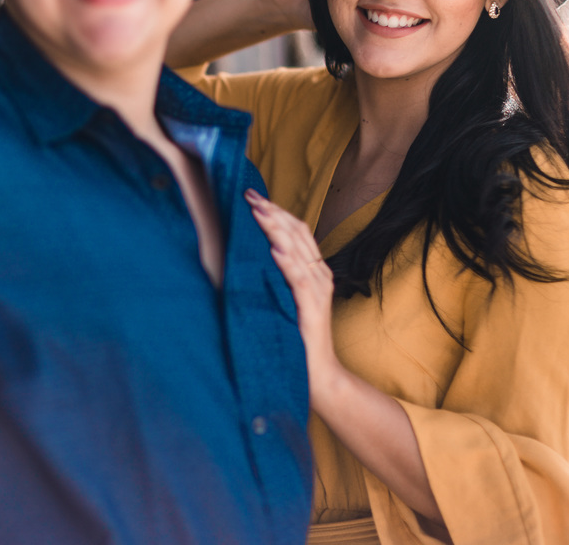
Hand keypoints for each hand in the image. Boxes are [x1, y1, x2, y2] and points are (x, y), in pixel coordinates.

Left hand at [245, 189, 337, 383]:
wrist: (319, 375)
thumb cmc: (298, 339)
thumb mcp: (284, 300)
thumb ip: (275, 278)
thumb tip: (249, 256)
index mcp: (313, 271)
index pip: (296, 230)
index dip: (276, 210)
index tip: (252, 195)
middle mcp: (319, 275)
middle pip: (298, 232)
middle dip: (273, 211)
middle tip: (249, 195)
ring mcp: (318, 290)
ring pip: (298, 250)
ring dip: (276, 228)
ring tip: (258, 210)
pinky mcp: (312, 309)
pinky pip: (299, 280)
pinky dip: (286, 262)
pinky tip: (272, 250)